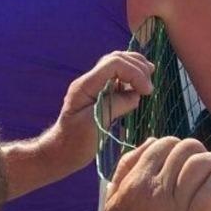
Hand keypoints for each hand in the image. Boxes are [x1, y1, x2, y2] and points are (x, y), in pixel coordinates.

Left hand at [51, 52, 154, 170]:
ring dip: (137, 69)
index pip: (114, 64)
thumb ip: (115, 105)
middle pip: (117, 58)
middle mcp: (89, 81)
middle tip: (149, 89)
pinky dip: (133, 77)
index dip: (134, 73)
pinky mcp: (100, 93)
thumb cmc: (75, 143)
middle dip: (138, 68)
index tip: (146, 92)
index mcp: (85, 86)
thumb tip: (135, 95)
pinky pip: (118, 76)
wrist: (61, 153)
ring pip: (118, 63)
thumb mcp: (95, 125)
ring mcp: (94, 85)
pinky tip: (140, 88)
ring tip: (147, 84)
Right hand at [95, 137, 210, 210]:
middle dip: (198, 151)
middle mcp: (154, 192)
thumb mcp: (114, 199)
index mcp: (135, 183)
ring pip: (200, 165)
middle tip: (204, 163)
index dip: (179, 146)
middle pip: (185, 151)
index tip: (186, 157)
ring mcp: (175, 209)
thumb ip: (126, 167)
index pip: (164, 144)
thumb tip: (151, 140)